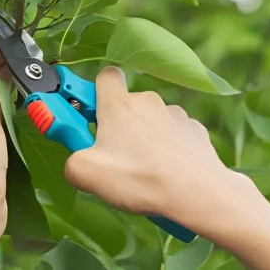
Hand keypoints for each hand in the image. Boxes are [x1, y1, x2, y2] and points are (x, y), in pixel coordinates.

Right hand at [63, 66, 237, 220]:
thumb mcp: (86, 174)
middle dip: (117, 126)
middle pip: (126, 104)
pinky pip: (174, 135)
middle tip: (112, 157)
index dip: (93, 93)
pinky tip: (167, 173)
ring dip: (144, 139)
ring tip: (143, 172)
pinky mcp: (195, 130)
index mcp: (118, 104)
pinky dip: (168, 149)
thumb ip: (71, 161)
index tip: (87, 116)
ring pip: (151, 121)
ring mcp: (175, 114)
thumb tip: (75, 163)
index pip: (104, 76)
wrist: (198, 193)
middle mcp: (148, 100)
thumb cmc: (141, 179)